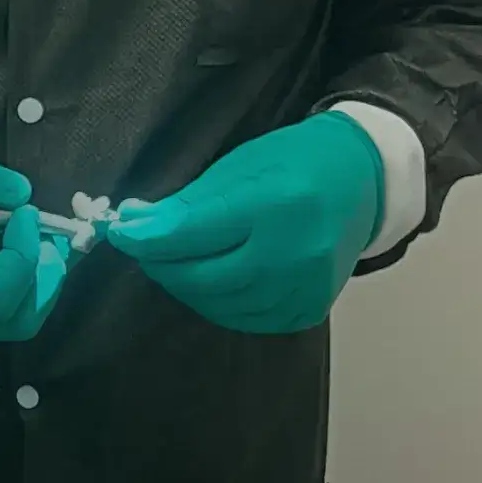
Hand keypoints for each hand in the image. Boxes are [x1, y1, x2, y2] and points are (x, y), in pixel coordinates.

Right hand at [0, 144, 68, 347]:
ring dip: (33, 281)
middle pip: (18, 317)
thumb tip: (23, 194)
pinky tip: (8, 247)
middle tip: (51, 233)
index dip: (28, 252)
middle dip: (47, 276)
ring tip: (35, 237)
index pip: (3, 291)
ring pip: (7, 320)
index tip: (22, 211)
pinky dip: (11, 284)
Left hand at [106, 114, 384, 333]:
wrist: (362, 180)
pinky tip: (213, 282)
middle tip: (146, 248)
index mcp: (272, 205)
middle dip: (163, 264)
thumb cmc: (292, 162)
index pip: (192, 234)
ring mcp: (306, 287)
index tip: (119, 233)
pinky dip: (220, 304)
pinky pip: (249, 319)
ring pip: (222, 305)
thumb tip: (134, 226)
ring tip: (177, 262)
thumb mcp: (238, 167)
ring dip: (188, 286)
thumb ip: (188, 203)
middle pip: (204, 277)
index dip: (146, 239)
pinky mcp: (311, 309)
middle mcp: (294, 254)